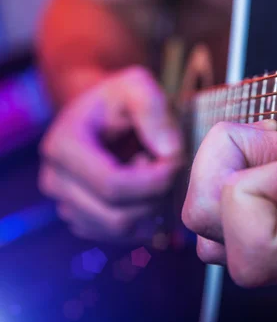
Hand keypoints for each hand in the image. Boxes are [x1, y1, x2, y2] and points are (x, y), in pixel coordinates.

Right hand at [40, 66, 182, 241]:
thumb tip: (167, 153)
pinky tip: (150, 191)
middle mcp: (55, 181)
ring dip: (151, 209)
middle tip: (168, 168)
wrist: (102, 113)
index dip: (153, 181)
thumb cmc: (121, 98)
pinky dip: (145, 220)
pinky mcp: (82, 221)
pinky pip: (121, 236)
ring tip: (155, 176)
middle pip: (116, 215)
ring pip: (120, 230)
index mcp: (63, 147)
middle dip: (155, 197)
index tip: (176, 160)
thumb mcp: (139, 85)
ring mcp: (65, 205)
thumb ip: (155, 110)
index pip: (112, 185)